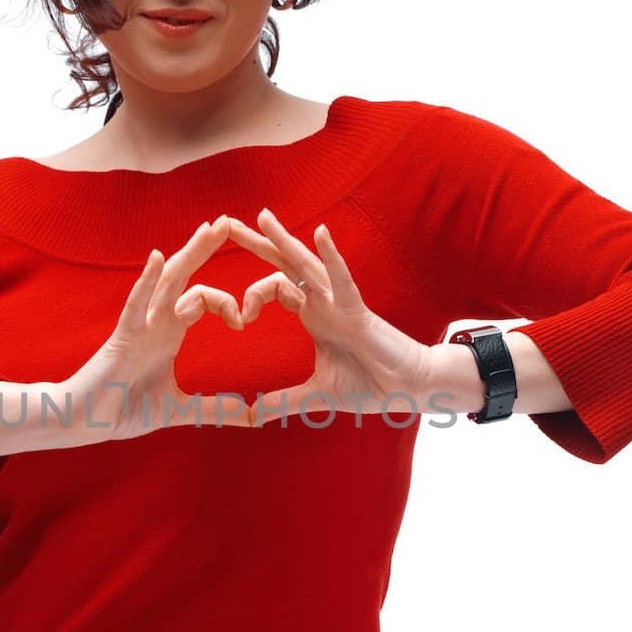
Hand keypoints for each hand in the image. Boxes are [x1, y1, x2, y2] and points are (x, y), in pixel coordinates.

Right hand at [61, 216, 253, 442]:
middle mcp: (156, 321)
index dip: (227, 303)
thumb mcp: (179, 410)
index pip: (203, 300)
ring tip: (210, 228)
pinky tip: (157, 257)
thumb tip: (248, 414)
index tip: (242, 323)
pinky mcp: (123, 337)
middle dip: (206, 249)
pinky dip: (146, 280)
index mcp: (169, 332)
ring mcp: (139, 325)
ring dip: (189, 253)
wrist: (84, 422)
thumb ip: (213, 409)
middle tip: (229, 221)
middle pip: (185, 276)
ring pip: (167, 281)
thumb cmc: (122, 409)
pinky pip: (136, 303)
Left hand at [223, 208, 433, 425]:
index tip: (240, 317)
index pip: (275, 288)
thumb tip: (253, 415)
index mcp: (313, 316)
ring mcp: (340, 303)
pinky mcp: (358, 311)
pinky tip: (320, 233)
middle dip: (257, 244)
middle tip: (226, 223)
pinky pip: (343, 279)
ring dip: (284, 240)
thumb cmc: (370, 384)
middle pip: (284, 265)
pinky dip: (332, 257)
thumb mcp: (316, 395)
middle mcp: (323, 302)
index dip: (252, 296)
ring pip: (306, 264)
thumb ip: (284, 402)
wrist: (406, 390)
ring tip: (261, 216)